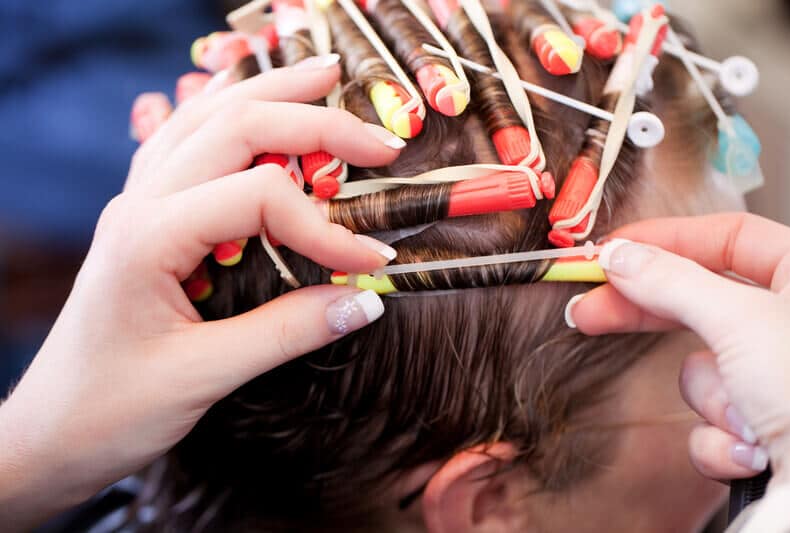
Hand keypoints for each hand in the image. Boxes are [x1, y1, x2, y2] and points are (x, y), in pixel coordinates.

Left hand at [0, 57, 403, 529]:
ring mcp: (136, 204)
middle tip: (379, 140)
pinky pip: (183, 143)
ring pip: (205, 119)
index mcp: (149, 236)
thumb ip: (288, 332)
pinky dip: (225, 114)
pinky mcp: (143, 218)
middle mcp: (140, 204)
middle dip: (313, 123)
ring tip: (324, 77)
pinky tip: (248, 102)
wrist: (48, 435)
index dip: (325, 227)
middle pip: (235, 128)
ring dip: (269, 95)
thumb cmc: (109, 412)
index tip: (372, 264)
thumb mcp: (203, 378)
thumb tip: (365, 300)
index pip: (260, 199)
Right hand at [568, 213, 789, 483]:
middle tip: (588, 311)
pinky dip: (721, 439)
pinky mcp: (762, 426)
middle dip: (644, 314)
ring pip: (702, 372)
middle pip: (699, 301)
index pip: (726, 237)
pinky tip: (750, 449)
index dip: (666, 240)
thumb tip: (620, 257)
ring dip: (712, 400)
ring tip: (745, 417)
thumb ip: (672, 281)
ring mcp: (776, 378)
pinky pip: (711, 420)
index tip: (612, 252)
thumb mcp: (740, 322)